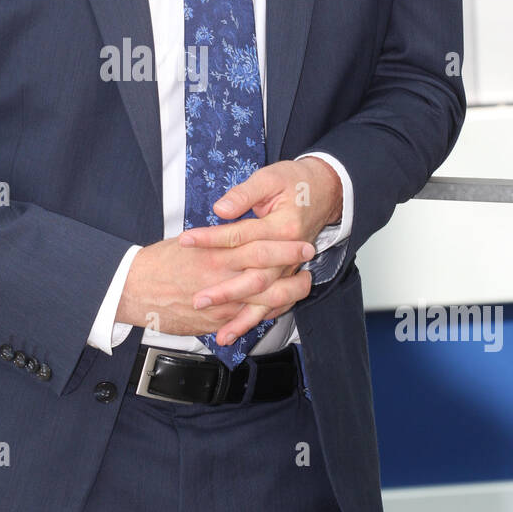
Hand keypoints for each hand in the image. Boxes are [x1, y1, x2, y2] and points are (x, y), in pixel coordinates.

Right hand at [115, 231, 313, 338]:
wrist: (132, 289)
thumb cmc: (158, 262)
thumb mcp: (189, 241)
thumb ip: (216, 241)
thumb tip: (235, 231)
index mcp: (214, 253)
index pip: (257, 245)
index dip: (283, 245)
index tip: (301, 240)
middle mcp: (220, 278)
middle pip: (267, 274)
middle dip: (293, 268)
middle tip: (309, 260)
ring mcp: (219, 304)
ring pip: (263, 302)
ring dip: (288, 294)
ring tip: (302, 286)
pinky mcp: (214, 322)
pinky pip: (247, 320)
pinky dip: (265, 314)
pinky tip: (278, 308)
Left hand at [176, 157, 342, 345]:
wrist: (326, 190)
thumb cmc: (296, 182)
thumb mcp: (270, 178)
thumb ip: (245, 194)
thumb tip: (221, 209)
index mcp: (284, 227)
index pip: (241, 236)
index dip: (211, 239)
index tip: (186, 241)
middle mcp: (290, 253)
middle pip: (255, 278)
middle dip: (226, 292)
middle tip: (198, 300)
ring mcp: (291, 268)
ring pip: (268, 299)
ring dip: (243, 318)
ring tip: (221, 334)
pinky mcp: (290, 275)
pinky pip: (276, 304)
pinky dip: (259, 319)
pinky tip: (241, 330)